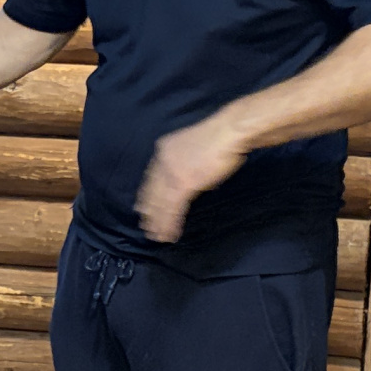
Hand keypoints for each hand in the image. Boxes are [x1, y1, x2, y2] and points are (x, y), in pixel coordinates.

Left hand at [136, 117, 247, 243]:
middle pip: (152, 194)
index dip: (146, 197)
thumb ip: (186, 164)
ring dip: (159, 223)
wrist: (227, 133)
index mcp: (164, 151)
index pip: (150, 180)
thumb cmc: (219, 138)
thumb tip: (192, 180)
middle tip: (147, 228)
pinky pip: (173, 208)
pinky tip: (170, 233)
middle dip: (150, 213)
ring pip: (161, 204)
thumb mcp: (193, 148)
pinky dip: (171, 223)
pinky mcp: (183, 184)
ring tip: (158, 237)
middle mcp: (163, 162)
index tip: (142, 209)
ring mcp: (172, 173)